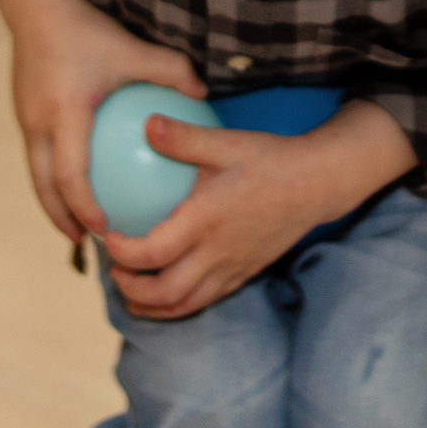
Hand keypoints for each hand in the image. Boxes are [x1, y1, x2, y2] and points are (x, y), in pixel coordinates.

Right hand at [0, 0, 205, 243]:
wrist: (34, 0)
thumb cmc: (88, 26)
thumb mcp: (134, 48)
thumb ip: (171, 72)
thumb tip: (205, 95)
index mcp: (65, 114)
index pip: (71, 175)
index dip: (85, 207)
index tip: (104, 230)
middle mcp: (38, 122)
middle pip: (44, 185)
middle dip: (61, 218)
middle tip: (85, 241)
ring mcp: (25, 117)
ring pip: (36, 172)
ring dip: (53, 200)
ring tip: (77, 222)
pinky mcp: (21, 108)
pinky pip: (37, 151)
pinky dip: (51, 172)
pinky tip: (75, 176)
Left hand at [101, 99, 413, 319]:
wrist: (317, 184)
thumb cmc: (269, 159)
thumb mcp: (225, 142)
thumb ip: (183, 137)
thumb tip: (146, 123)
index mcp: (207, 221)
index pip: (155, 252)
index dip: (125, 253)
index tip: (109, 238)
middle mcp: (219, 253)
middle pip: (166, 291)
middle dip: (132, 290)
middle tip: (114, 271)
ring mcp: (233, 268)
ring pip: (187, 303)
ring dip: (153, 304)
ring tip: (131, 290)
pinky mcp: (245, 273)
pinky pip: (207, 299)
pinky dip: (180, 302)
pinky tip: (166, 288)